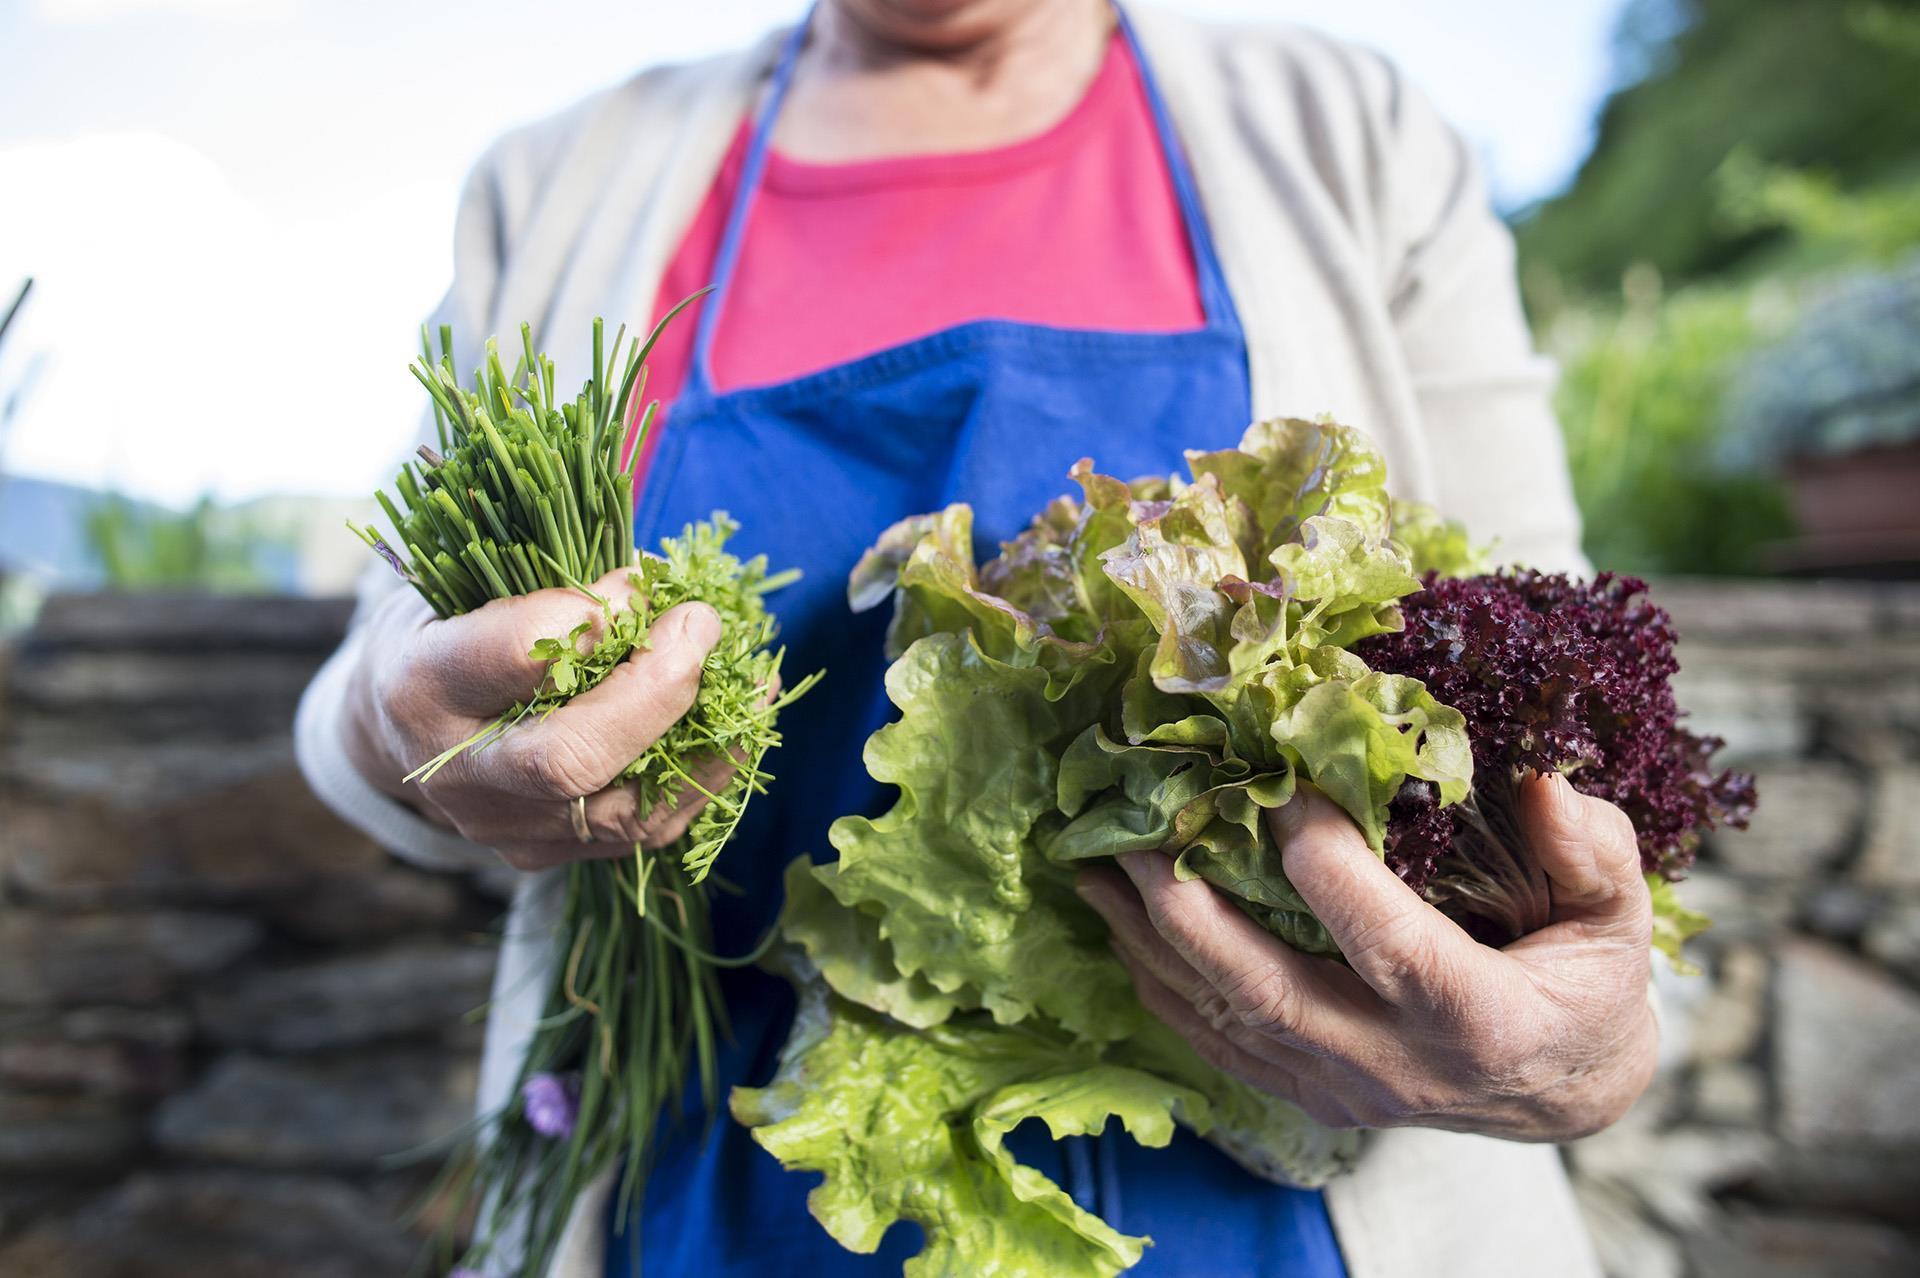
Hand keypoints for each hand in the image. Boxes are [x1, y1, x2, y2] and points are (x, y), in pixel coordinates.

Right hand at [341, 569, 729, 870]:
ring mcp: (506, 828)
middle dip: (656, 691)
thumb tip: (654, 586)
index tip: (642, 582)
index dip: (593, 617)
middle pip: (569, 758)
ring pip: (624, 811)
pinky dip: (708, 775)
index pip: (515, 658)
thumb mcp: (468, 589)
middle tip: (702, 625)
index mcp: (421, 689)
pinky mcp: (551, 854)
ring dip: (706, 741)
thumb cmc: (450, 632)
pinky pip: (648, 829)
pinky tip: (744, 726)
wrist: (404, 730)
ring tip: (754, 681)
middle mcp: (459, 774)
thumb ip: (548, 589)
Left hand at [1075, 774, 1656, 1141]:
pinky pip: (1217, 1044)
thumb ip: (1588, 851)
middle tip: (1133, 834)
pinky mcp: (1308, 1092)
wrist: (1566, 1089)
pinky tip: (1119, 927)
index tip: (1278, 788)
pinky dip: (1161, 986)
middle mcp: (1396, 1066)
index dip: (1328, 870)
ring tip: (1092, 866)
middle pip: (1271, 993)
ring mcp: (1342, 1088)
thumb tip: (1540, 779)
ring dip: (1151, 943)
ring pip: (1226, 1020)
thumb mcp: (1617, 918)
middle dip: (1190, 912)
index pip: (1388, 944)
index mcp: (1478, 1019)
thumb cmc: (1590, 985)